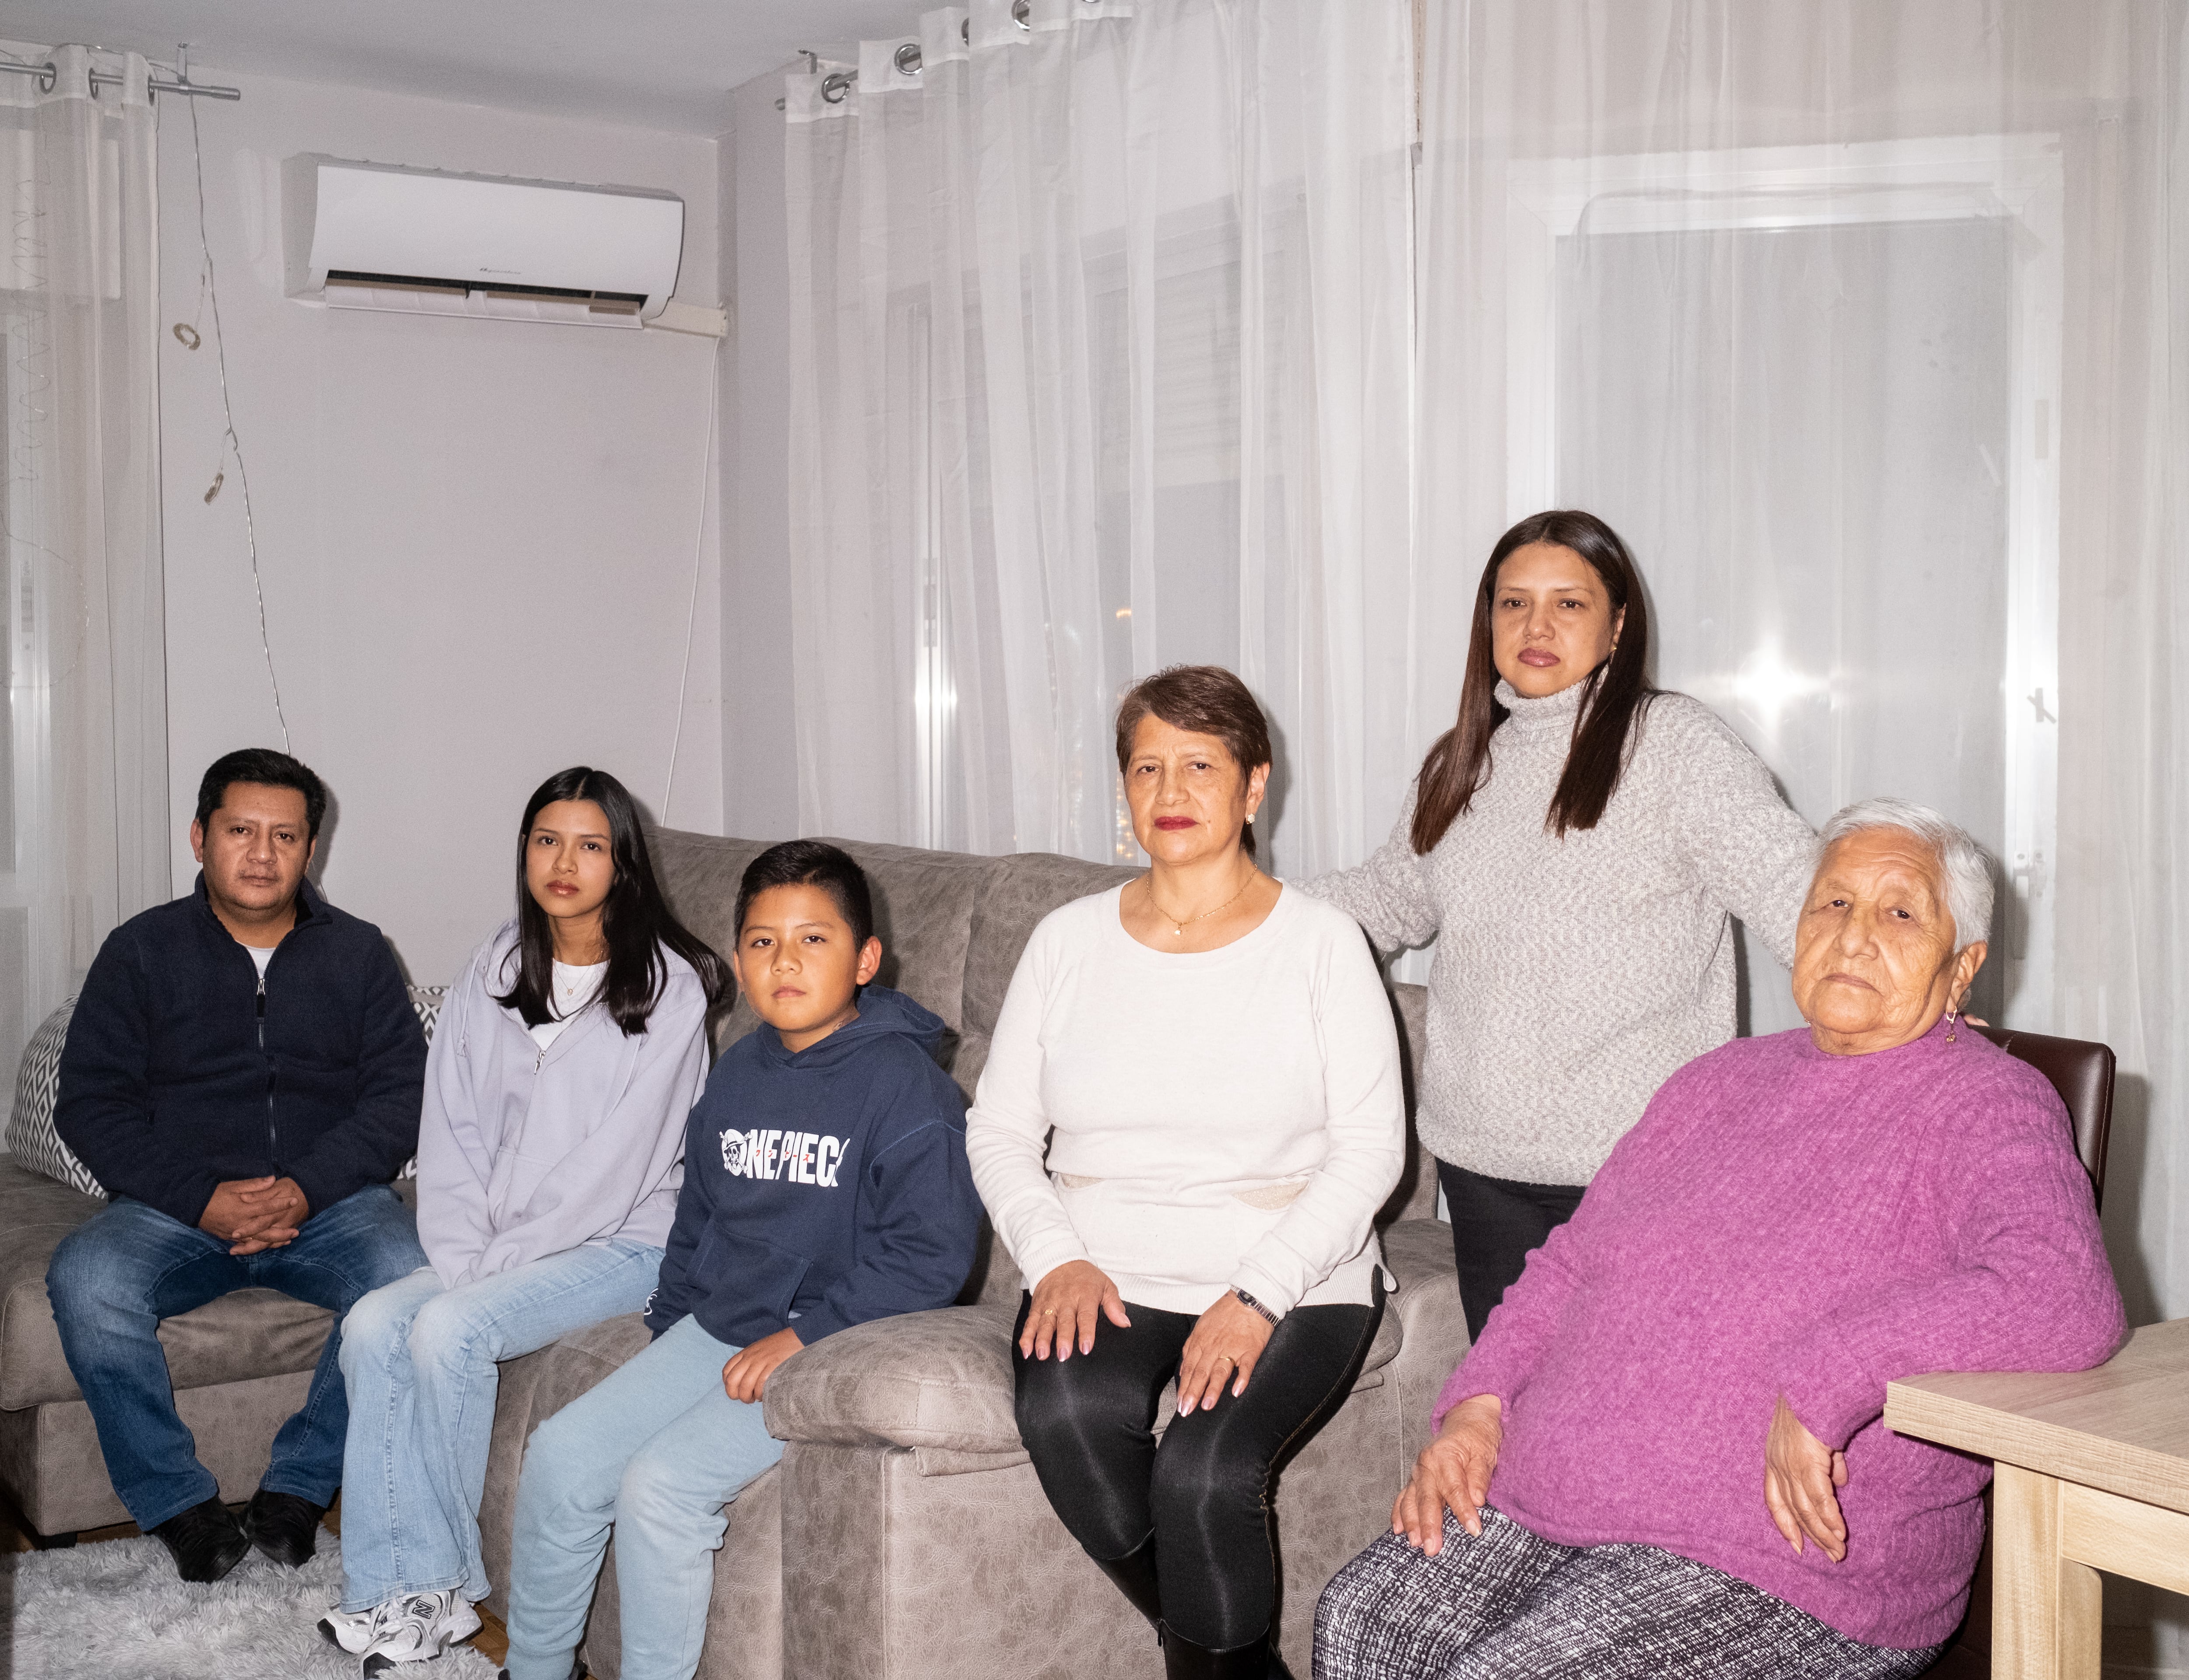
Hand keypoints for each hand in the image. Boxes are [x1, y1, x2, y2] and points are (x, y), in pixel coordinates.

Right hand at [201, 1177, 309, 1254]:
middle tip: (297, 1231)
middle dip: (281, 1232)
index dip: (281, 1204)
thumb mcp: (233, 1186)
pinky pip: (246, 1245)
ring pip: (257, 1240)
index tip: (294, 1200)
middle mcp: (240, 1223)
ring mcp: (235, 1233)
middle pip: (265, 1230)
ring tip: (288, 1240)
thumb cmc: (215, 1194)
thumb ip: (254, 1185)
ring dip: (273, 1241)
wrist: (194, 1207)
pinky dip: (258, 1246)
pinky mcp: (229, 1238)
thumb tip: (272, 1179)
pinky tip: (269, 1245)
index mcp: (242, 1208)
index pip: (266, 1207)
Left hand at [721, 1326, 803, 1402]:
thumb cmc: (779, 1347)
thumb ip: (749, 1362)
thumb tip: (742, 1383)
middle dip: (736, 1394)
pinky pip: (760, 1386)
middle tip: (745, 1398)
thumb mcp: (759, 1350)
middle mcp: (750, 1357)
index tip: (736, 1391)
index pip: (727, 1372)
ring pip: (745, 1386)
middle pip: (732, 1381)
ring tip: (755, 1398)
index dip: (729, 1386)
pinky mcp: (773, 1367)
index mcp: (745, 1353)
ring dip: (748, 1397)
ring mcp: (761, 1362)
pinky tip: (765, 1395)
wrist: (798, 1337)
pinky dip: (760, 1394)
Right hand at [1021, 1260, 1128, 1361]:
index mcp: (1085, 1295)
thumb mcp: (1105, 1285)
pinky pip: (1030, 1322)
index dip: (1086, 1332)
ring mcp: (1049, 1303)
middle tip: (1063, 1355)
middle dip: (1063, 1338)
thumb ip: (1114, 1305)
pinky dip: (1026, 1336)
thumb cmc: (1086, 1278)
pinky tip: (1026, 1350)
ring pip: (1045, 1323)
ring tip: (1042, 1354)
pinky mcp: (1037, 1306)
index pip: (1086, 1316)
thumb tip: (1125, 1323)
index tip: (1086, 1348)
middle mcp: (1066, 1300)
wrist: (1060, 1259)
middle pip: (1064, 1321)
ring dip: (1042, 1339)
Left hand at [1175, 1291, 1274, 1415]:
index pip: (1189, 1367)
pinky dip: (1241, 1378)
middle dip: (1192, 1393)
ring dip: (1213, 1389)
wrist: (1250, 1297)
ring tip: (1207, 1405)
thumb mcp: (1202, 1326)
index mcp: (1201, 1341)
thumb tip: (1183, 1371)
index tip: (1180, 1403)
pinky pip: (1246, 1366)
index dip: (1184, 1387)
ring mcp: (1233, 1347)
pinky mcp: (1251, 1349)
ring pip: (1220, 1370)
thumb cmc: (1226, 1312)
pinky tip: (1237, 1391)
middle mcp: (1214, 1346)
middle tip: (1187, 1410)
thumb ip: (1191, 1348)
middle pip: (1201, 1372)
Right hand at [1393, 1394, 1501, 1553]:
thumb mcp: (1486, 1452)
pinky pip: (1404, 1497)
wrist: (1467, 1420)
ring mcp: (1418, 1472)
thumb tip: (1477, 1499)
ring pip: (1411, 1500)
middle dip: (1430, 1525)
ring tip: (1415, 1543)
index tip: (1474, 1530)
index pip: (1455, 1489)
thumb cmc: (1478, 1436)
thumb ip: (1480, 1475)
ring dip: (1412, 1523)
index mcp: (1445, 1456)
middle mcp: (1427, 1464)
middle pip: (1428, 1498)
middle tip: (1433, 1548)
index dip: (1464, 1511)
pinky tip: (1398, 1528)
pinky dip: (1399, 1513)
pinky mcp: (1416, 1479)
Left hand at [1764, 1394, 1848, 1561]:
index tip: (1796, 1545)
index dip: (1784, 1524)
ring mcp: (1790, 1464)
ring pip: (1805, 1509)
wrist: (1814, 1386)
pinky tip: (1840, 1532)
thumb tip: (1839, 1484)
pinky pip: (1819, 1499)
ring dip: (1823, 1533)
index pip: (1774, 1499)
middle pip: (1792, 1510)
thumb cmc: (1815, 1408)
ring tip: (1838, 1551)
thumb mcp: (1815, 1439)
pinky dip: (1830, 1518)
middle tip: (1830, 1556)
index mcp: (1774, 1458)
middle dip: (1811, 1536)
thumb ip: (1826, 1463)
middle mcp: (1777, 1464)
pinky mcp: (1807, 1462)